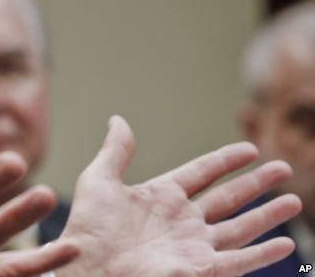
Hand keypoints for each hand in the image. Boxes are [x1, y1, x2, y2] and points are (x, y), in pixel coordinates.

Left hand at [58, 115, 301, 276]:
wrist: (88, 268)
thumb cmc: (88, 229)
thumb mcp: (99, 181)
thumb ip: (115, 152)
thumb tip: (118, 119)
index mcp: (160, 197)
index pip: (201, 173)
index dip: (225, 161)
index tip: (250, 150)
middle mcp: (182, 221)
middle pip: (228, 198)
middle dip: (256, 184)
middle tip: (283, 168)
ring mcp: (193, 246)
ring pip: (240, 227)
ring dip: (268, 215)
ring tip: (294, 201)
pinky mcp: (200, 270)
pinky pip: (238, 260)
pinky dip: (262, 253)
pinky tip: (284, 245)